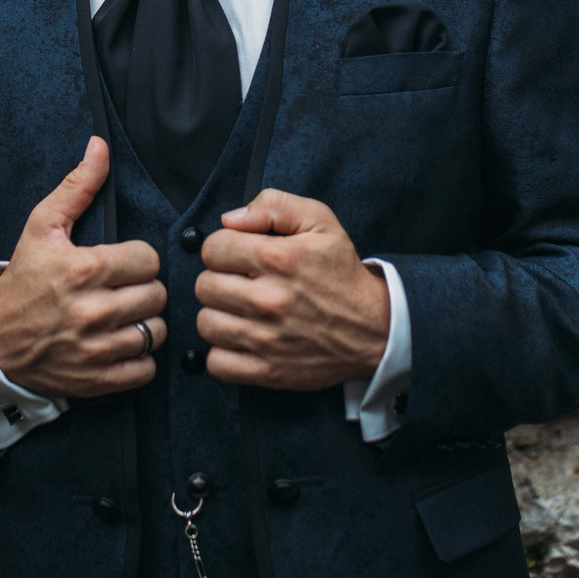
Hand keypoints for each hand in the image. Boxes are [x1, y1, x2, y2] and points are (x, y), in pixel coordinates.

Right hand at [0, 136, 168, 398]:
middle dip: (143, 290)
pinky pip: (145, 369)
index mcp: (85, 269)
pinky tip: (123, 344)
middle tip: (123, 290)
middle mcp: (93, 310)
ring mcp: (96, 349)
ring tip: (125, 316)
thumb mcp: (42, 227)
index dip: (138, 259)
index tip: (122, 264)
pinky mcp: (96, 379)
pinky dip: (140, 359)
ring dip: (145, 324)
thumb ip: (77, 186)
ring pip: (156, 332)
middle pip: (157, 295)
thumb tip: (100, 146)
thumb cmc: (23, 278)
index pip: (148, 259)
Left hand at [194, 189, 389, 390]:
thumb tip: (229, 219)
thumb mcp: (320, 222)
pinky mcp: (267, 371)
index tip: (238, 255)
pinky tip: (240, 338)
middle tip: (240, 282)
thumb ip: (274, 206)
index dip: (222, 247)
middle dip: (219, 279)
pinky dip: (222, 352)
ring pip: (206, 323)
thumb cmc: (342, 273)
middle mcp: (268, 300)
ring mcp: (266, 339)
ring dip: (219, 314)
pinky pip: (216, 363)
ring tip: (239, 310)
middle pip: (204, 286)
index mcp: (278, 259)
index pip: (212, 248)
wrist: (375, 327)